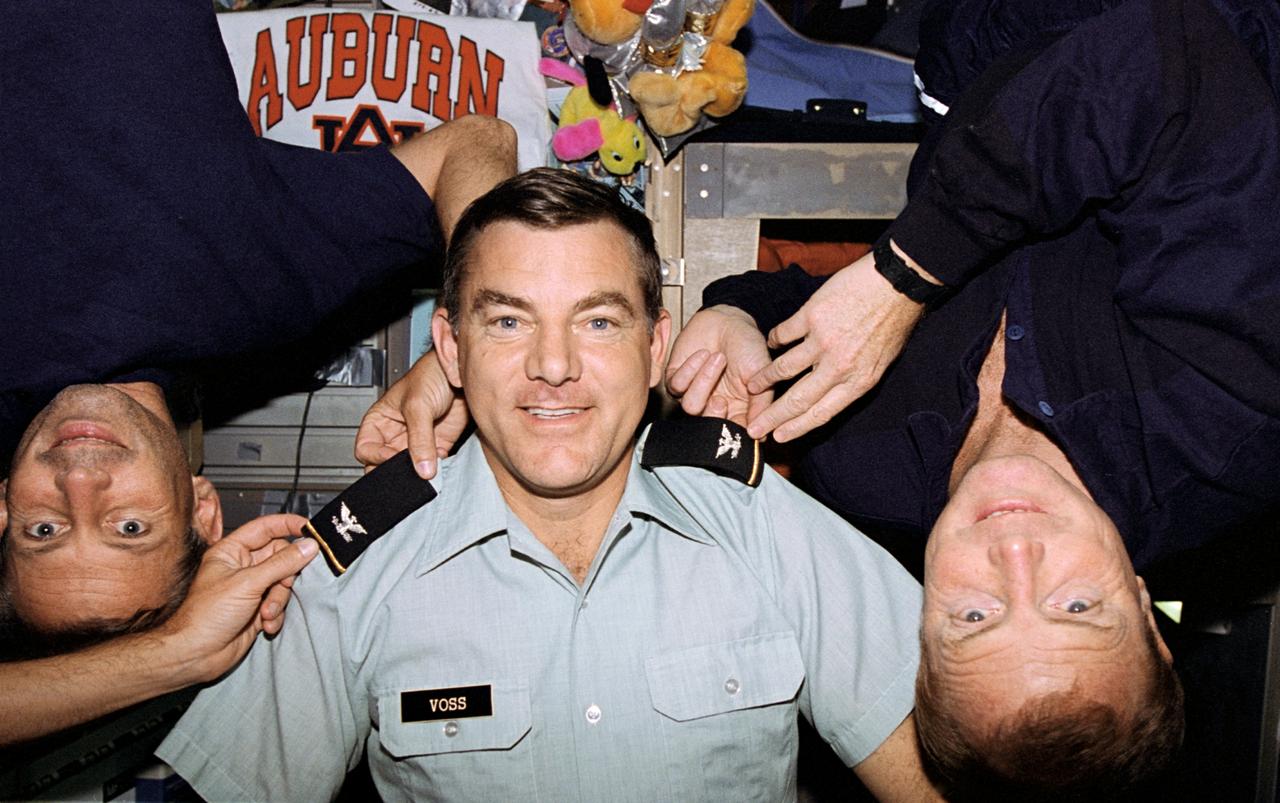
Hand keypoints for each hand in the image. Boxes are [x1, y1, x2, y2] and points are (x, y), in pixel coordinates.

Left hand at [160, 514, 316, 682]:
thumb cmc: (207, 615)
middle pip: (280, 557)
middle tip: (286, 583)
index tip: (310, 529)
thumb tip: (308, 546)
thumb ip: (282, 563)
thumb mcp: (248, 583)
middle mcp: (242, 567)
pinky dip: (276, 615)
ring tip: (267, 613)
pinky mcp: (257, 609)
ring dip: (279, 599)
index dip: (288, 525)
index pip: (265, 528)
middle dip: (285, 575)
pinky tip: (265, 625)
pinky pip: (279, 604)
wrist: (196, 654)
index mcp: (232, 551)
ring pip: (282, 583)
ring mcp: (251, 589)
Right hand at [355, 351, 467, 479]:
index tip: (393, 459)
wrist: (460, 371)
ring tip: (426, 473)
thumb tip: (422, 468)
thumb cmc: (431, 375)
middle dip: (393, 472)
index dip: (376, 457)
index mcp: (379, 422)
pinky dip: (436, 473)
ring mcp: (415, 443)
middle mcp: (395, 435)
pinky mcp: (437, 447)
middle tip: (407, 475)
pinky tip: (440, 469)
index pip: (365, 450)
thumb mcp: (417, 405)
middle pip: (384, 464)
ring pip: (409, 470)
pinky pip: (432, 468)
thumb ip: (419, 438)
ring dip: (417, 475)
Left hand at [665, 305, 773, 425]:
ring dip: (704, 381)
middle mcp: (715, 406)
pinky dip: (690, 368)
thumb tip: (761, 434)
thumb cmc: (747, 344)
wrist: (728, 319)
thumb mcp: (761, 372)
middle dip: (712, 416)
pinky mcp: (677, 379)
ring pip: (690, 407)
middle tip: (721, 400)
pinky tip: (703, 353)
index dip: (731, 434)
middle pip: (706, 429)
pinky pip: (677, 386)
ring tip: (718, 358)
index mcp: (738, 410)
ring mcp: (695, 394)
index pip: (731, 433)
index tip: (738, 426)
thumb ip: (761, 403)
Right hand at [745, 248, 926, 441]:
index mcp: (858, 381)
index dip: (797, 428)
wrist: (898, 283)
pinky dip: (774, 340)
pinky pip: (784, 334)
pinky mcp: (812, 315)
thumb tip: (831, 392)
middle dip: (772, 417)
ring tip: (752, 384)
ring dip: (764, 378)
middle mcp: (839, 366)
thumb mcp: (881, 362)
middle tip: (754, 428)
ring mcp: (823, 341)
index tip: (779, 437)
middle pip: (798, 399)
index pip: (822, 413)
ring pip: (784, 368)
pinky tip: (770, 342)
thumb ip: (854, 378)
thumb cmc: (894, 321)